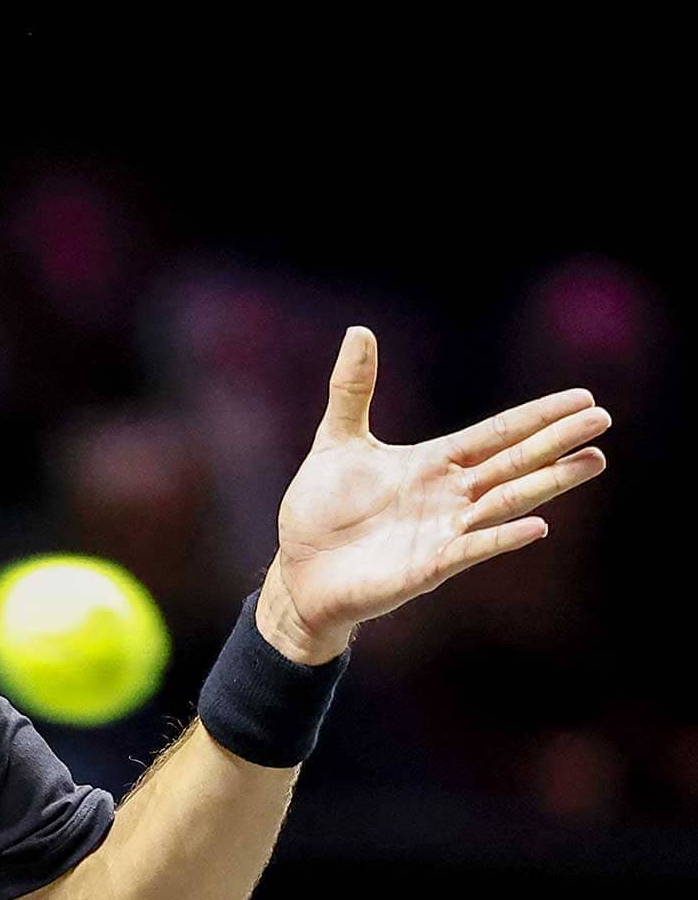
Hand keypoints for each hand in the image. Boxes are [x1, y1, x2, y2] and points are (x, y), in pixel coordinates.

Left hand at [259, 327, 610, 662]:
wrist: (297, 569)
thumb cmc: (321, 509)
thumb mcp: (337, 440)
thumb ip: (353, 390)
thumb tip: (359, 330)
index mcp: (433, 465)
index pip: (496, 434)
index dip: (537, 417)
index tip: (581, 398)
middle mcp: (448, 497)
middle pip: (513, 463)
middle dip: (556, 441)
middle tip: (602, 419)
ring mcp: (443, 533)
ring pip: (505, 503)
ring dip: (548, 483)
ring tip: (592, 461)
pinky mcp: (428, 568)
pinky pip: (471, 550)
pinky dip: (501, 538)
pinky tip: (538, 526)